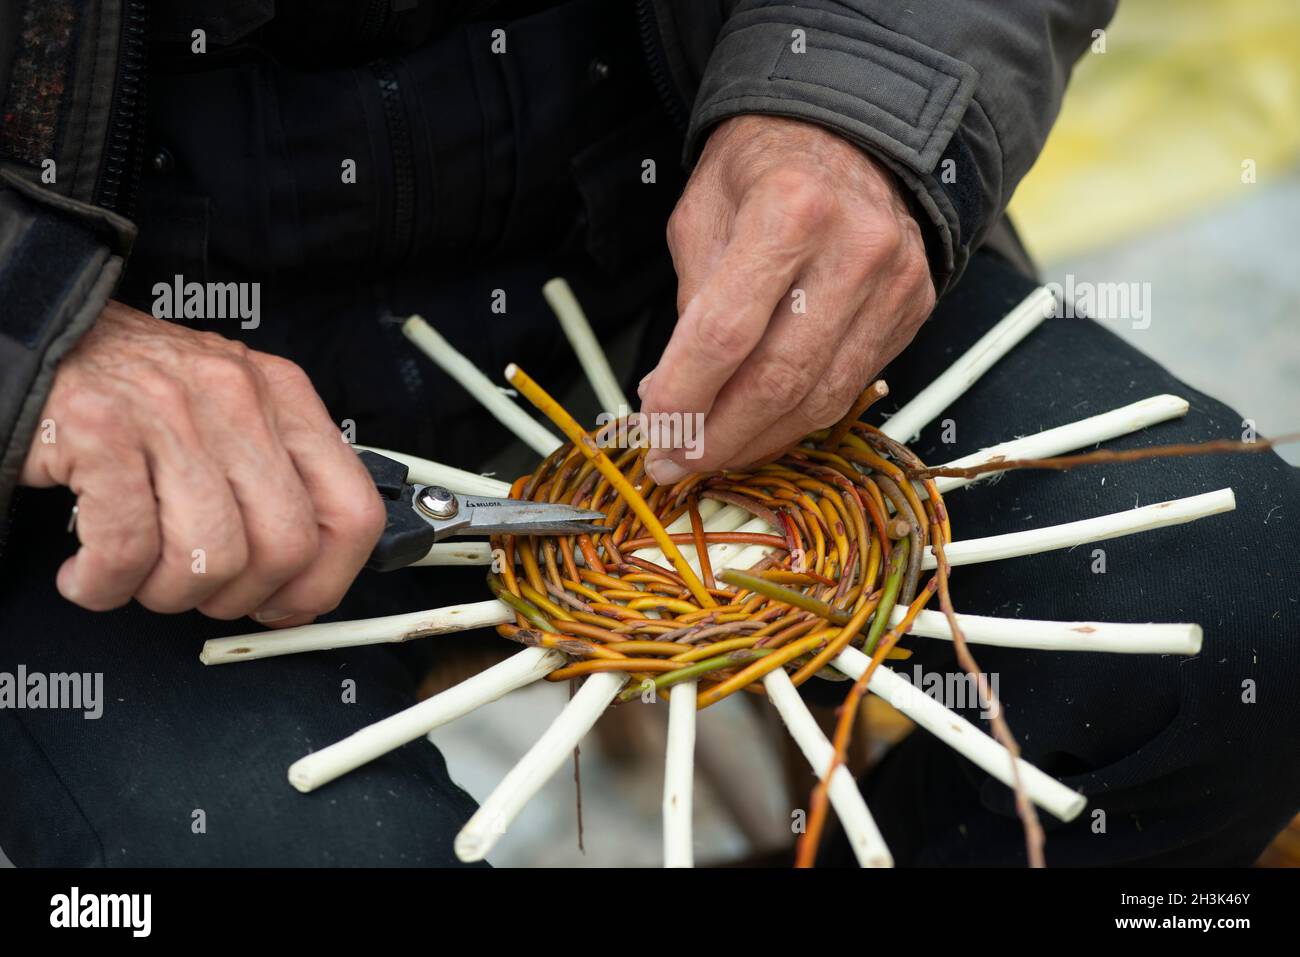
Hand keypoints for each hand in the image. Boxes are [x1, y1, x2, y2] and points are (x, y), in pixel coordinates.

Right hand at [20, 301, 385, 626]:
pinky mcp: (100, 430)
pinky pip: (127, 549)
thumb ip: (273, 482)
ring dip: (165, 594)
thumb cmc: (131, 392)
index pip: (351, 509)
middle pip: (286, 545)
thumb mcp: (227, 415)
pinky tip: (88, 573)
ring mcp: (170, 411)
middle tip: (197, 591)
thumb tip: (303, 583)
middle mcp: (237, 398)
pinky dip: (103, 585)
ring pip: (211, 556)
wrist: (35, 340)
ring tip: (134, 576)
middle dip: (239, 596)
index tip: (288, 605)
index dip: (325, 581)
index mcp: (283, 397)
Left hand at [640, 115, 934, 482]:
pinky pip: (849, 389)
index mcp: (788, 209)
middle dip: (718, 437)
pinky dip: (797, 419)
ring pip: (820, 400)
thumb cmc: (765, 169)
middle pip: (778, 380)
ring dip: (757, 441)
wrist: (853, 133)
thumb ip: (691, 303)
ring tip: (710, 455)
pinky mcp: (912, 311)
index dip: (684, 397)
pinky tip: (760, 427)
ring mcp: (893, 284)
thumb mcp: (703, 213)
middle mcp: (853, 249)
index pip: (726, 333)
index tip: (654, 435)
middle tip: (675, 463)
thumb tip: (670, 395)